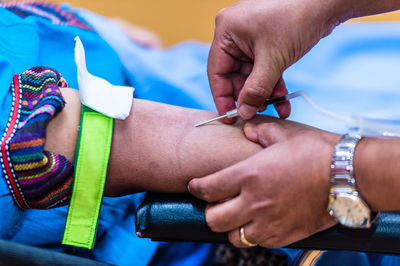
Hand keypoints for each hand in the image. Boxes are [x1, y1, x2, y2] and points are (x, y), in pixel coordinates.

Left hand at [188, 117, 339, 246]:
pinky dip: (253, 235)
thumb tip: (246, 129)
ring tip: (238, 215)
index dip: (195, 187)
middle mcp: (254, 202)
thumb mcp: (283, 133)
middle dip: (210, 210)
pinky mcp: (285, 236)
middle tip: (217, 202)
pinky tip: (260, 222)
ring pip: (233, 237)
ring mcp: (269, 222)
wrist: (348, 175)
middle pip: (213, 219)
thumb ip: (257, 131)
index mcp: (248, 175)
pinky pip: (258, 243)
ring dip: (231, 226)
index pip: (207, 188)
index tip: (194, 186)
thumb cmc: (315, 151)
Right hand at [208, 0, 346, 120]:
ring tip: (275, 108)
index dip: (222, 97)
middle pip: (235, 75)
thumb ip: (256, 89)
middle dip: (248, 96)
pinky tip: (282, 99)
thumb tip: (244, 112)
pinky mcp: (267, 43)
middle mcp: (235, 35)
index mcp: (226, 31)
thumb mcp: (273, 60)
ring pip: (251, 75)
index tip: (230, 117)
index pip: (217, 71)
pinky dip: (273, 84)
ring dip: (263, 93)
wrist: (327, 3)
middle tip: (256, 114)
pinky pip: (264, 69)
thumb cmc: (297, 19)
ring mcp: (251, 39)